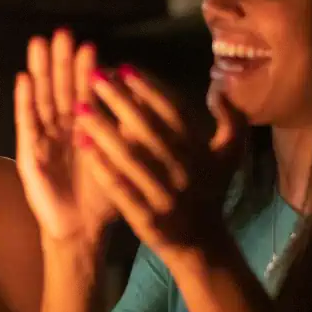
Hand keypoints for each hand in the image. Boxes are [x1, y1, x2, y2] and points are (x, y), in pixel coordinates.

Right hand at [14, 32, 116, 246]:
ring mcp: (43, 136)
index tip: (90, 45)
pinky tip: (23, 79)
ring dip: (40, 71)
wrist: (80, 227)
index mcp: (86, 126)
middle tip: (63, 32)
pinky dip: (24, 100)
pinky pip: (26, 121)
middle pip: (60, 87)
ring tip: (39, 43)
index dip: (85, 69)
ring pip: (42, 97)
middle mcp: (63, 126)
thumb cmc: (103, 195)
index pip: (85, 92)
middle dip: (61, 61)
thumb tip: (142, 97)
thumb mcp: (123, 159)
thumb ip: (129, 131)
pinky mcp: (28, 151)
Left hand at [75, 70, 244, 262]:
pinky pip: (120, 187)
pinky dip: (100, 165)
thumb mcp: (229, 156)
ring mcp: (165, 195)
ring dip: (104, 129)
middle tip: (94, 76)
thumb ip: (232, 122)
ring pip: (130, 157)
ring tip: (79, 106)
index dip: (150, 89)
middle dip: (120, 100)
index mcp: (201, 152)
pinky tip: (81, 144)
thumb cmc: (209, 190)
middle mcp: (184, 170)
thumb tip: (222, 90)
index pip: (174, 113)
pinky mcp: (146, 217)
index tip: (124, 67)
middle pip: (148, 129)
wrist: (202, 244)